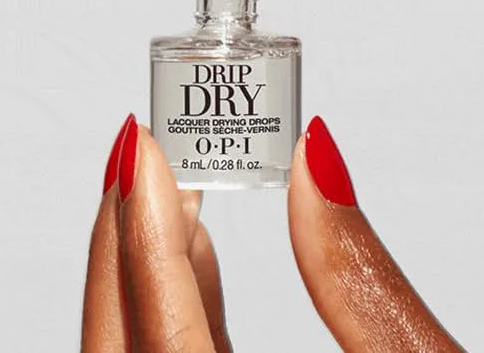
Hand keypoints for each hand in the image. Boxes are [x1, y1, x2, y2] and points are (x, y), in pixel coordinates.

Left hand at [83, 114, 463, 351]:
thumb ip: (360, 274)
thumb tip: (316, 163)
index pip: (169, 341)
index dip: (147, 235)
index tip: (145, 151)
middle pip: (126, 351)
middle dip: (123, 242)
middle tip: (141, 156)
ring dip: (141, 270)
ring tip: (165, 188)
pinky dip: (172, 306)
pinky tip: (192, 253)